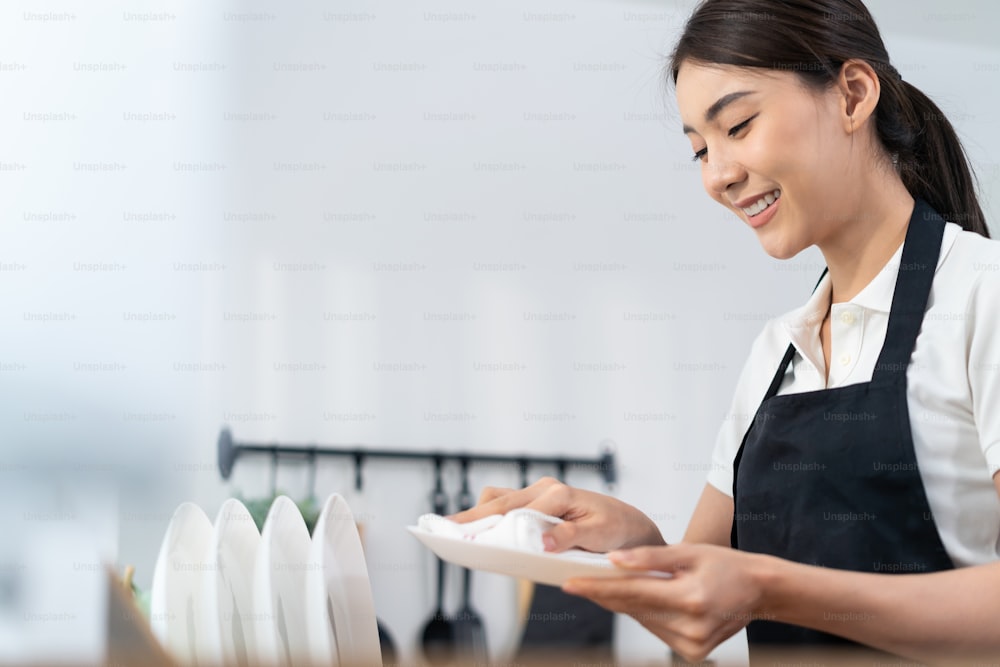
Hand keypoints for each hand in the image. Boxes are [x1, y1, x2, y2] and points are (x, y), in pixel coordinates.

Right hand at [448, 476, 664, 552]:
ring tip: (458, 535)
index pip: (514, 509)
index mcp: (557, 493)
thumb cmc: (617, 530)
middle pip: (498, 500)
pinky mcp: (539, 504)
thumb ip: (571, 536)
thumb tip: (543, 542)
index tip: (460, 529)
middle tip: (443, 530)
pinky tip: (482, 535)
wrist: (629, 527)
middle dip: (471, 516)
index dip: (485, 520)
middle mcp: (545, 489)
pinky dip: (493, 518)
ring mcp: (540, 494)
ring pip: (500, 499)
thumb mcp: (600, 535)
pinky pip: (509, 507)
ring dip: (480, 515)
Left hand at [562, 543, 771, 661]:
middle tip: (575, 581)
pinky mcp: (692, 653)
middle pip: (632, 609)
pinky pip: (655, 629)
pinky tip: (645, 599)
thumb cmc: (725, 565)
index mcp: (690, 598)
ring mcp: (692, 645)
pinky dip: (645, 614)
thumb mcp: (689, 551)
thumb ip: (649, 558)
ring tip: (610, 584)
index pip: (631, 593)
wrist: (760, 591)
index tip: (571, 584)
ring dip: (624, 603)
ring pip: (642, 620)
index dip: (598, 588)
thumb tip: (613, 561)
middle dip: (603, 594)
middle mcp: (690, 627)